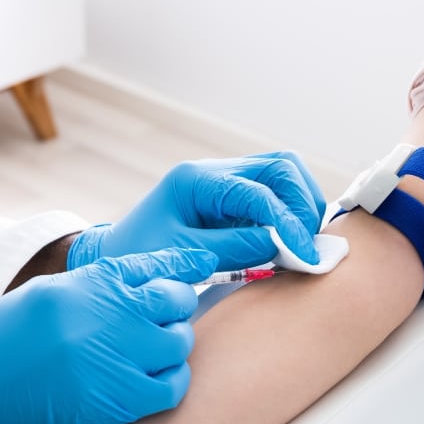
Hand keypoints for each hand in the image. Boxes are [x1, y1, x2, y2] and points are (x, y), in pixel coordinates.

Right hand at [0, 246, 213, 423]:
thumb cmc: (9, 337)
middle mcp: (109, 315)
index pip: (155, 264)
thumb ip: (98, 283)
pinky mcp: (120, 401)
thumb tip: (146, 280)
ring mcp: (118, 358)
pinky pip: (172, 387)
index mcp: (91, 282)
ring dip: (172, 344)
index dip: (182, 263)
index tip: (200, 264)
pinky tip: (153, 377)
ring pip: (179, 343)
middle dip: (176, 305)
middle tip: (165, 316)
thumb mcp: (51, 291)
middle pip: (175, 300)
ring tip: (153, 350)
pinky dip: (171, 380)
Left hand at [73, 152, 326, 271]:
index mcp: (197, 180)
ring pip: (285, 174)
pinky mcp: (234, 197)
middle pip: (282, 166)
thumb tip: (280, 243)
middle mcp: (215, 171)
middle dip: (303, 204)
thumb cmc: (140, 254)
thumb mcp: (182, 254)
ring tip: (302, 245)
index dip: (288, 224)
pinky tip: (291, 242)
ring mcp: (227, 180)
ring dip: (302, 206)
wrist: (116, 253)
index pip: (258, 191)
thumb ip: (232, 248)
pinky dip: (292, 213)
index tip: (305, 257)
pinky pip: (276, 193)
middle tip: (308, 247)